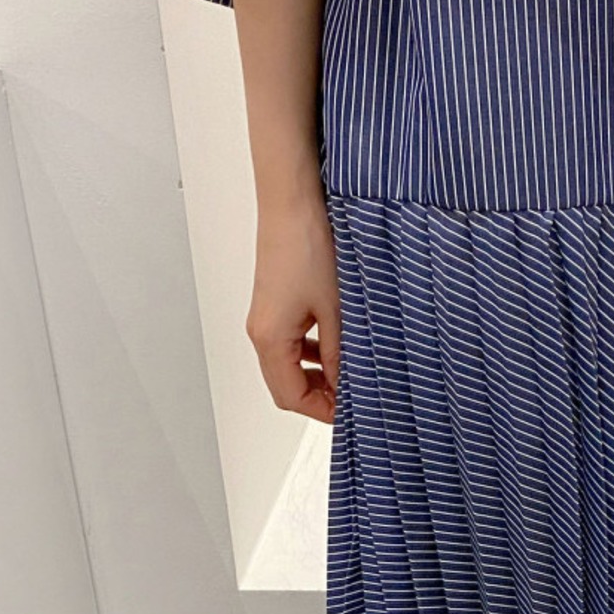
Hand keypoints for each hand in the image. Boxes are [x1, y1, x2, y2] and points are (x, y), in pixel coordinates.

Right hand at [245, 186, 340, 424]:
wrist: (293, 200)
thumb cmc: (307, 244)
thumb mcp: (336, 309)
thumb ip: (341, 355)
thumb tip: (348, 386)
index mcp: (270, 338)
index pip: (291, 397)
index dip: (322, 411)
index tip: (351, 414)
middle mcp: (261, 331)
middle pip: (285, 386)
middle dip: (319, 397)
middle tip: (353, 398)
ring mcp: (266, 317)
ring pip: (288, 365)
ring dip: (317, 375)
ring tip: (349, 373)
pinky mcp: (274, 303)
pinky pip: (290, 342)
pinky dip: (312, 353)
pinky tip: (336, 346)